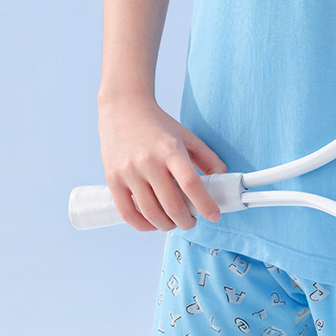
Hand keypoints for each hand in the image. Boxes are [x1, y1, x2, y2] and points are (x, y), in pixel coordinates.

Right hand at [98, 97, 226, 231]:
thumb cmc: (159, 126)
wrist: (124, 109)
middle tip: (192, 221)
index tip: (214, 215)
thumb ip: (208, 159)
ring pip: (151, 214)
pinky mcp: (112, 179)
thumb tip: (223, 180)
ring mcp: (128, 172)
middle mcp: (149, 162)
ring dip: (167, 226)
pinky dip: (143, 225)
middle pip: (172, 205)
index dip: (205, 204)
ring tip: (174, 222)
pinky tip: (153, 223)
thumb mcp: (187, 137)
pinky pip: (128, 213)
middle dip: (186, 221)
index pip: (191, 184)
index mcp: (171, 150)